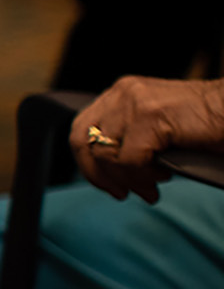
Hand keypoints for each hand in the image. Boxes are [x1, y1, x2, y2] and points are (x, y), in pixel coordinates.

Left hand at [70, 77, 223, 202]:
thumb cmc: (206, 124)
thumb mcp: (157, 129)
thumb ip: (130, 139)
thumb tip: (108, 171)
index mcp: (121, 94)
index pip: (82, 129)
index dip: (88, 163)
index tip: (110, 185)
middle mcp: (122, 94)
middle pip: (83, 141)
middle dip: (98, 175)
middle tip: (122, 194)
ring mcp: (134, 103)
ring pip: (106, 155)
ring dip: (128, 181)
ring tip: (150, 189)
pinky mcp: (150, 116)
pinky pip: (129, 160)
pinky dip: (142, 177)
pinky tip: (162, 178)